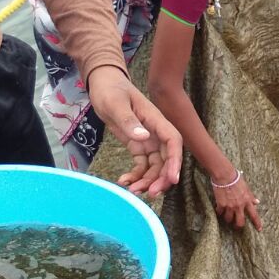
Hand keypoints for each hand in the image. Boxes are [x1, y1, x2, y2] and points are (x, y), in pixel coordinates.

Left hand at [88, 65, 182, 197]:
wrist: (103, 84)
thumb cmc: (110, 90)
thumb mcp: (115, 104)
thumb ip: (128, 121)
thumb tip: (143, 138)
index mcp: (156, 120)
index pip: (173, 141)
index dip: (176, 160)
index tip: (172, 178)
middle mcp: (155, 132)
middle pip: (167, 159)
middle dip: (161, 178)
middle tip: (150, 194)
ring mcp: (147, 140)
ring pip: (155, 166)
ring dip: (147, 181)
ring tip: (132, 192)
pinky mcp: (137, 145)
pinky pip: (142, 165)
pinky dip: (136, 176)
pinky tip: (124, 182)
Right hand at [210, 170, 261, 230]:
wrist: (225, 175)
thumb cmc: (236, 179)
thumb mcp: (247, 188)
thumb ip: (251, 196)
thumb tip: (257, 202)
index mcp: (247, 201)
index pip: (254, 215)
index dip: (257, 223)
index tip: (259, 229)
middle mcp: (239, 206)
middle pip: (240, 222)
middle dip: (238, 226)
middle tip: (236, 225)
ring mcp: (230, 206)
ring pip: (228, 219)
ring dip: (228, 218)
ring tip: (226, 215)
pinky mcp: (221, 205)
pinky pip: (220, 213)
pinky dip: (219, 212)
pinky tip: (219, 209)